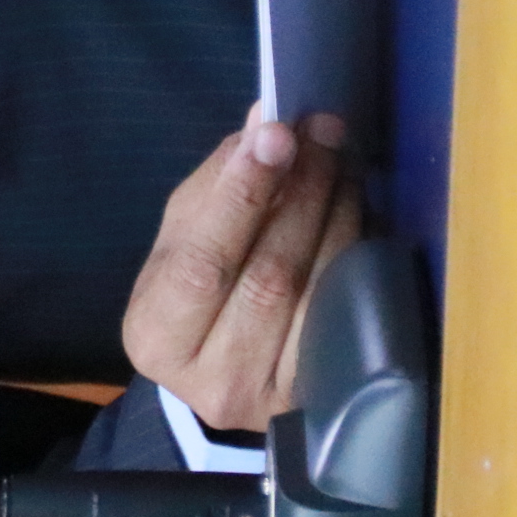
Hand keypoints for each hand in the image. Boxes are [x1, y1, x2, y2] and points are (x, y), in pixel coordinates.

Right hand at [121, 106, 360, 431]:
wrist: (219, 376)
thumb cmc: (192, 298)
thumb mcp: (180, 245)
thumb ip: (216, 190)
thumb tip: (263, 123)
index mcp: (157, 334)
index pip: (201, 262)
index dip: (241, 195)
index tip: (276, 132)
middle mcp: (213, 376)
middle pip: (270, 276)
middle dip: (301, 192)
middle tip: (322, 131)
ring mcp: (277, 394)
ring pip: (320, 292)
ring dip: (338, 213)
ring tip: (341, 158)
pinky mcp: (327, 393)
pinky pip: (353, 311)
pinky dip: (359, 249)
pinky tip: (357, 208)